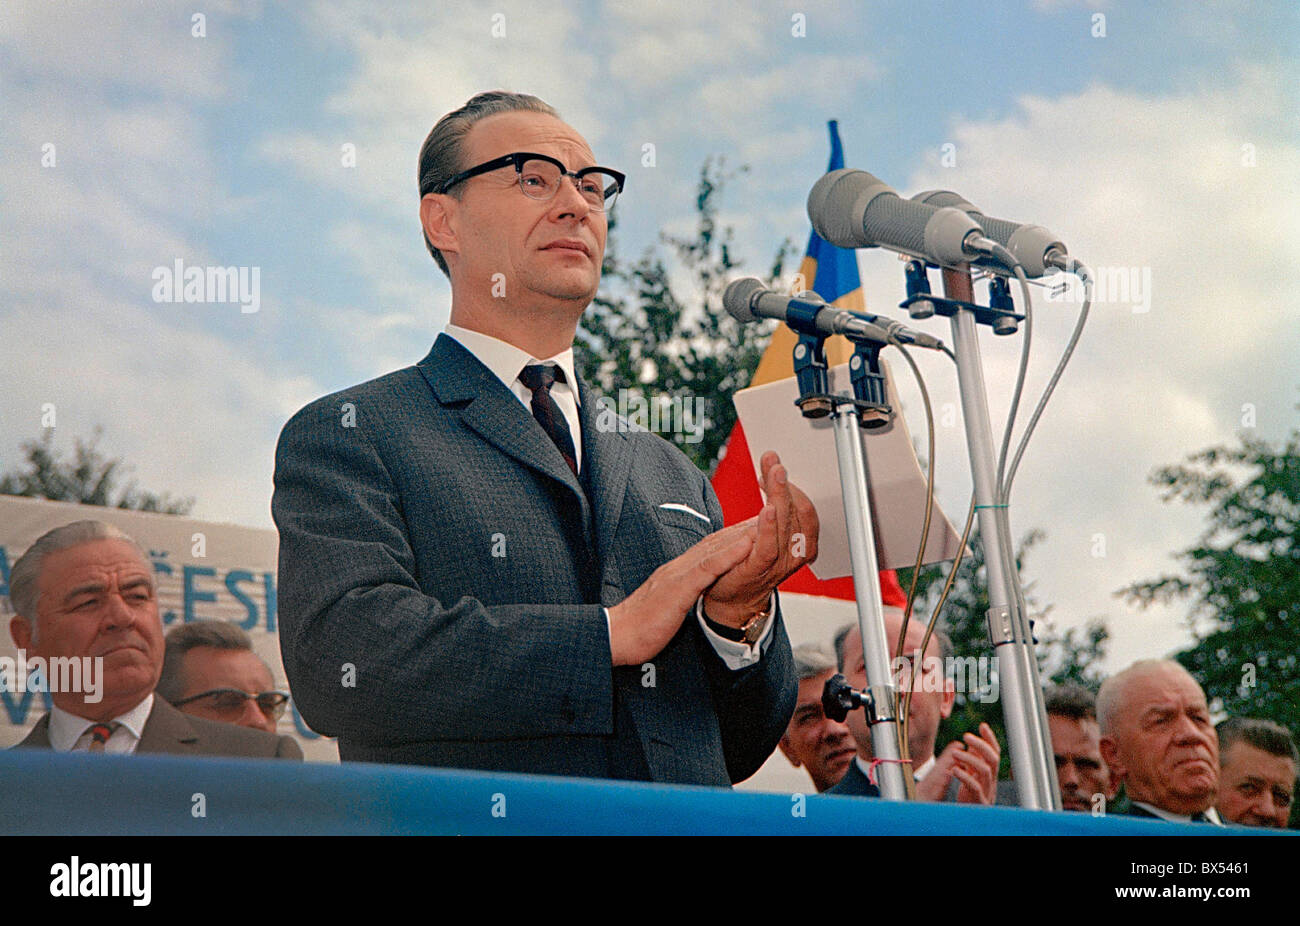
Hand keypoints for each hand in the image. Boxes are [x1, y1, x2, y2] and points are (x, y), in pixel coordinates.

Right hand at [607, 524, 754, 665]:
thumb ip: (679, 595)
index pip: (709, 550)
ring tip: (766, 520)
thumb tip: (690, 594)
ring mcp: (678, 575)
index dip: (733, 537)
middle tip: (770, 513)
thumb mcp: (666, 606)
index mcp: (676, 573)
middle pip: (716, 542)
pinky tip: (746, 545)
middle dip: (743, 528)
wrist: (615, 636)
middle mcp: (678, 567)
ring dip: (741, 534)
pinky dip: (729, 554)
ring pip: (715, 549)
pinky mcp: (679, 588)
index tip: (754, 527)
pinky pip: (708, 568)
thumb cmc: (638, 627)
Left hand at [702, 451, 818, 627]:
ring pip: (786, 525)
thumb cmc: (748, 562)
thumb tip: (774, 470)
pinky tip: (766, 510)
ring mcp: (778, 563)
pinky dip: (769, 528)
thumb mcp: (766, 531)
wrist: (731, 598)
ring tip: (773, 475)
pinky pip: (768, 547)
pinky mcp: (758, 570)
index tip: (774, 466)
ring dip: (779, 496)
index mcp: (800, 543)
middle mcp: (794, 553)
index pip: (804, 508)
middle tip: (773, 462)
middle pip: (797, 512)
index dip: (792, 486)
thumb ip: (774, 506)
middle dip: (785, 483)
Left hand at [917, 723, 1000, 803]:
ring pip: (985, 771)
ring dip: (970, 759)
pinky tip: (954, 770)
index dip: (990, 739)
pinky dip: (965, 776)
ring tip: (955, 753)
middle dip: (981, 745)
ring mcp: (987, 792)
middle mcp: (991, 782)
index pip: (995, 753)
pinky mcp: (978, 801)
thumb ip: (973, 761)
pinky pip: (975, 787)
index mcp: (990, 774)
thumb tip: (971, 744)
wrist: (967, 819)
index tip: (982, 725)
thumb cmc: (969, 796)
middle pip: (993, 759)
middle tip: (966, 736)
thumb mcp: (971, 775)